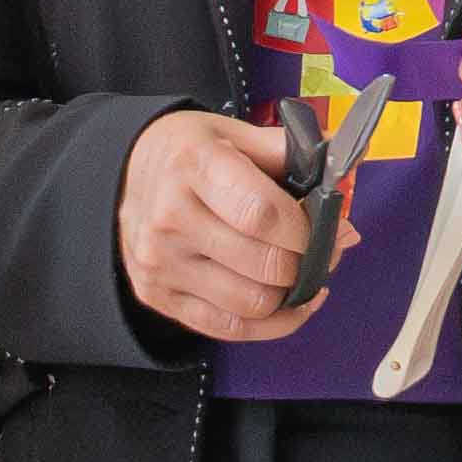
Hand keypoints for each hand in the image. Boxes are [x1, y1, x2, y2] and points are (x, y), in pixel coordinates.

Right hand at [115, 106, 336, 350]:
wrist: (122, 173)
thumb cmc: (188, 154)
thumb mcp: (233, 133)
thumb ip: (288, 153)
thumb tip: (339, 181)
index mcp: (192, 167)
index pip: (263, 215)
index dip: (306, 229)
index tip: (322, 226)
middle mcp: (169, 218)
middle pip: (263, 265)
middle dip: (308, 263)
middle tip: (323, 251)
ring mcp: (161, 263)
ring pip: (251, 304)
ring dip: (291, 295)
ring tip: (302, 274)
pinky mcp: (157, 295)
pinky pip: (227, 328)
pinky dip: (271, 324)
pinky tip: (290, 305)